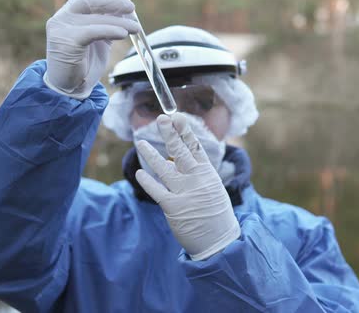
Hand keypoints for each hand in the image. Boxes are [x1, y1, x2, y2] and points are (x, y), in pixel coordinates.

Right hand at [44, 0, 138, 98]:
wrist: (69, 88)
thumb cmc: (83, 64)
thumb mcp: (99, 40)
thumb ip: (107, 24)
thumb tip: (127, 12)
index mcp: (69, 13)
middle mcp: (63, 17)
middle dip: (113, 1)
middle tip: (132, 8)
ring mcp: (62, 28)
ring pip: (94, 17)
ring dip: (118, 20)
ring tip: (135, 27)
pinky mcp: (66, 41)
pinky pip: (92, 31)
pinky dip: (110, 30)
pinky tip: (123, 33)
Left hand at [135, 113, 240, 260]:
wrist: (219, 241)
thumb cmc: (215, 214)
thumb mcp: (212, 188)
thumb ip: (196, 173)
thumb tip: (175, 159)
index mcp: (208, 174)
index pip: (195, 147)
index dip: (185, 131)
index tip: (177, 117)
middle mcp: (197, 180)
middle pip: (180, 152)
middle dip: (170, 134)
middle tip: (161, 119)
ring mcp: (185, 193)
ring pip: (164, 168)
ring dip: (151, 154)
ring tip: (140, 142)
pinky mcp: (173, 207)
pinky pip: (157, 190)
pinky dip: (147, 181)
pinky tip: (140, 172)